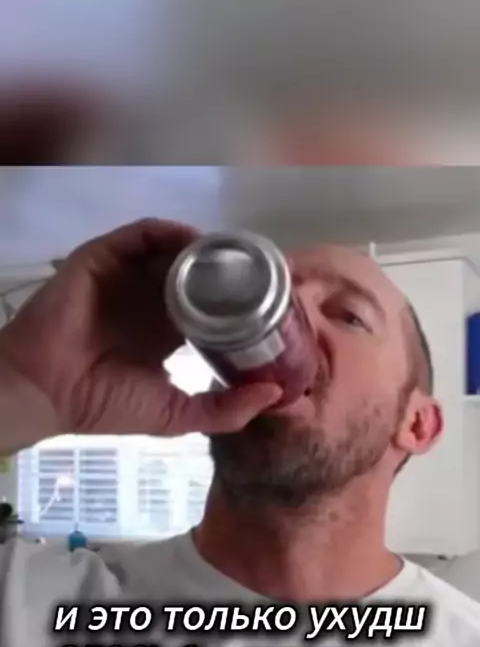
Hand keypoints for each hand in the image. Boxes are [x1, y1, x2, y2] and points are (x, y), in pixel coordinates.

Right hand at [0, 219, 281, 440]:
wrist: (49, 391)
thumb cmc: (106, 405)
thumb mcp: (176, 414)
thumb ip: (226, 410)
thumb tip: (277, 393)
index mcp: (165, 334)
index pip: (209, 307)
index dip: (238, 302)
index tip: (272, 298)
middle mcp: (148, 302)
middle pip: (195, 274)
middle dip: (226, 269)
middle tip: (261, 267)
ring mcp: (126, 278)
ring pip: (172, 251)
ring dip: (203, 248)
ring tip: (235, 251)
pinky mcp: (103, 259)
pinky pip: (140, 235)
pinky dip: (170, 232)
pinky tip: (196, 242)